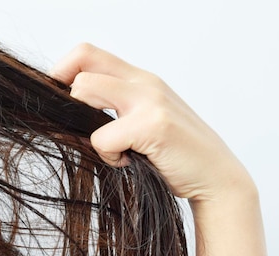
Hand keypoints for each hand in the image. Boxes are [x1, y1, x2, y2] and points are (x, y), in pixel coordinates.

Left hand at [50, 43, 253, 202]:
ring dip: (88, 129)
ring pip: (83, 92)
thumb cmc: (174, 155)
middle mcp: (144, 81)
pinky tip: (130, 163)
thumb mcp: (141, 123)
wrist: (217, 178)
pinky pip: (101, 138)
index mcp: (139, 78)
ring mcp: (149, 99)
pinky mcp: (153, 124)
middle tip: (86, 132)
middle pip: (80, 66)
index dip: (62, 74)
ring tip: (114, 149)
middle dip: (69, 105)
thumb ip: (111, 112)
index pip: (86, 53)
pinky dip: (109, 157)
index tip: (62, 106)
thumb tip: (65, 119)